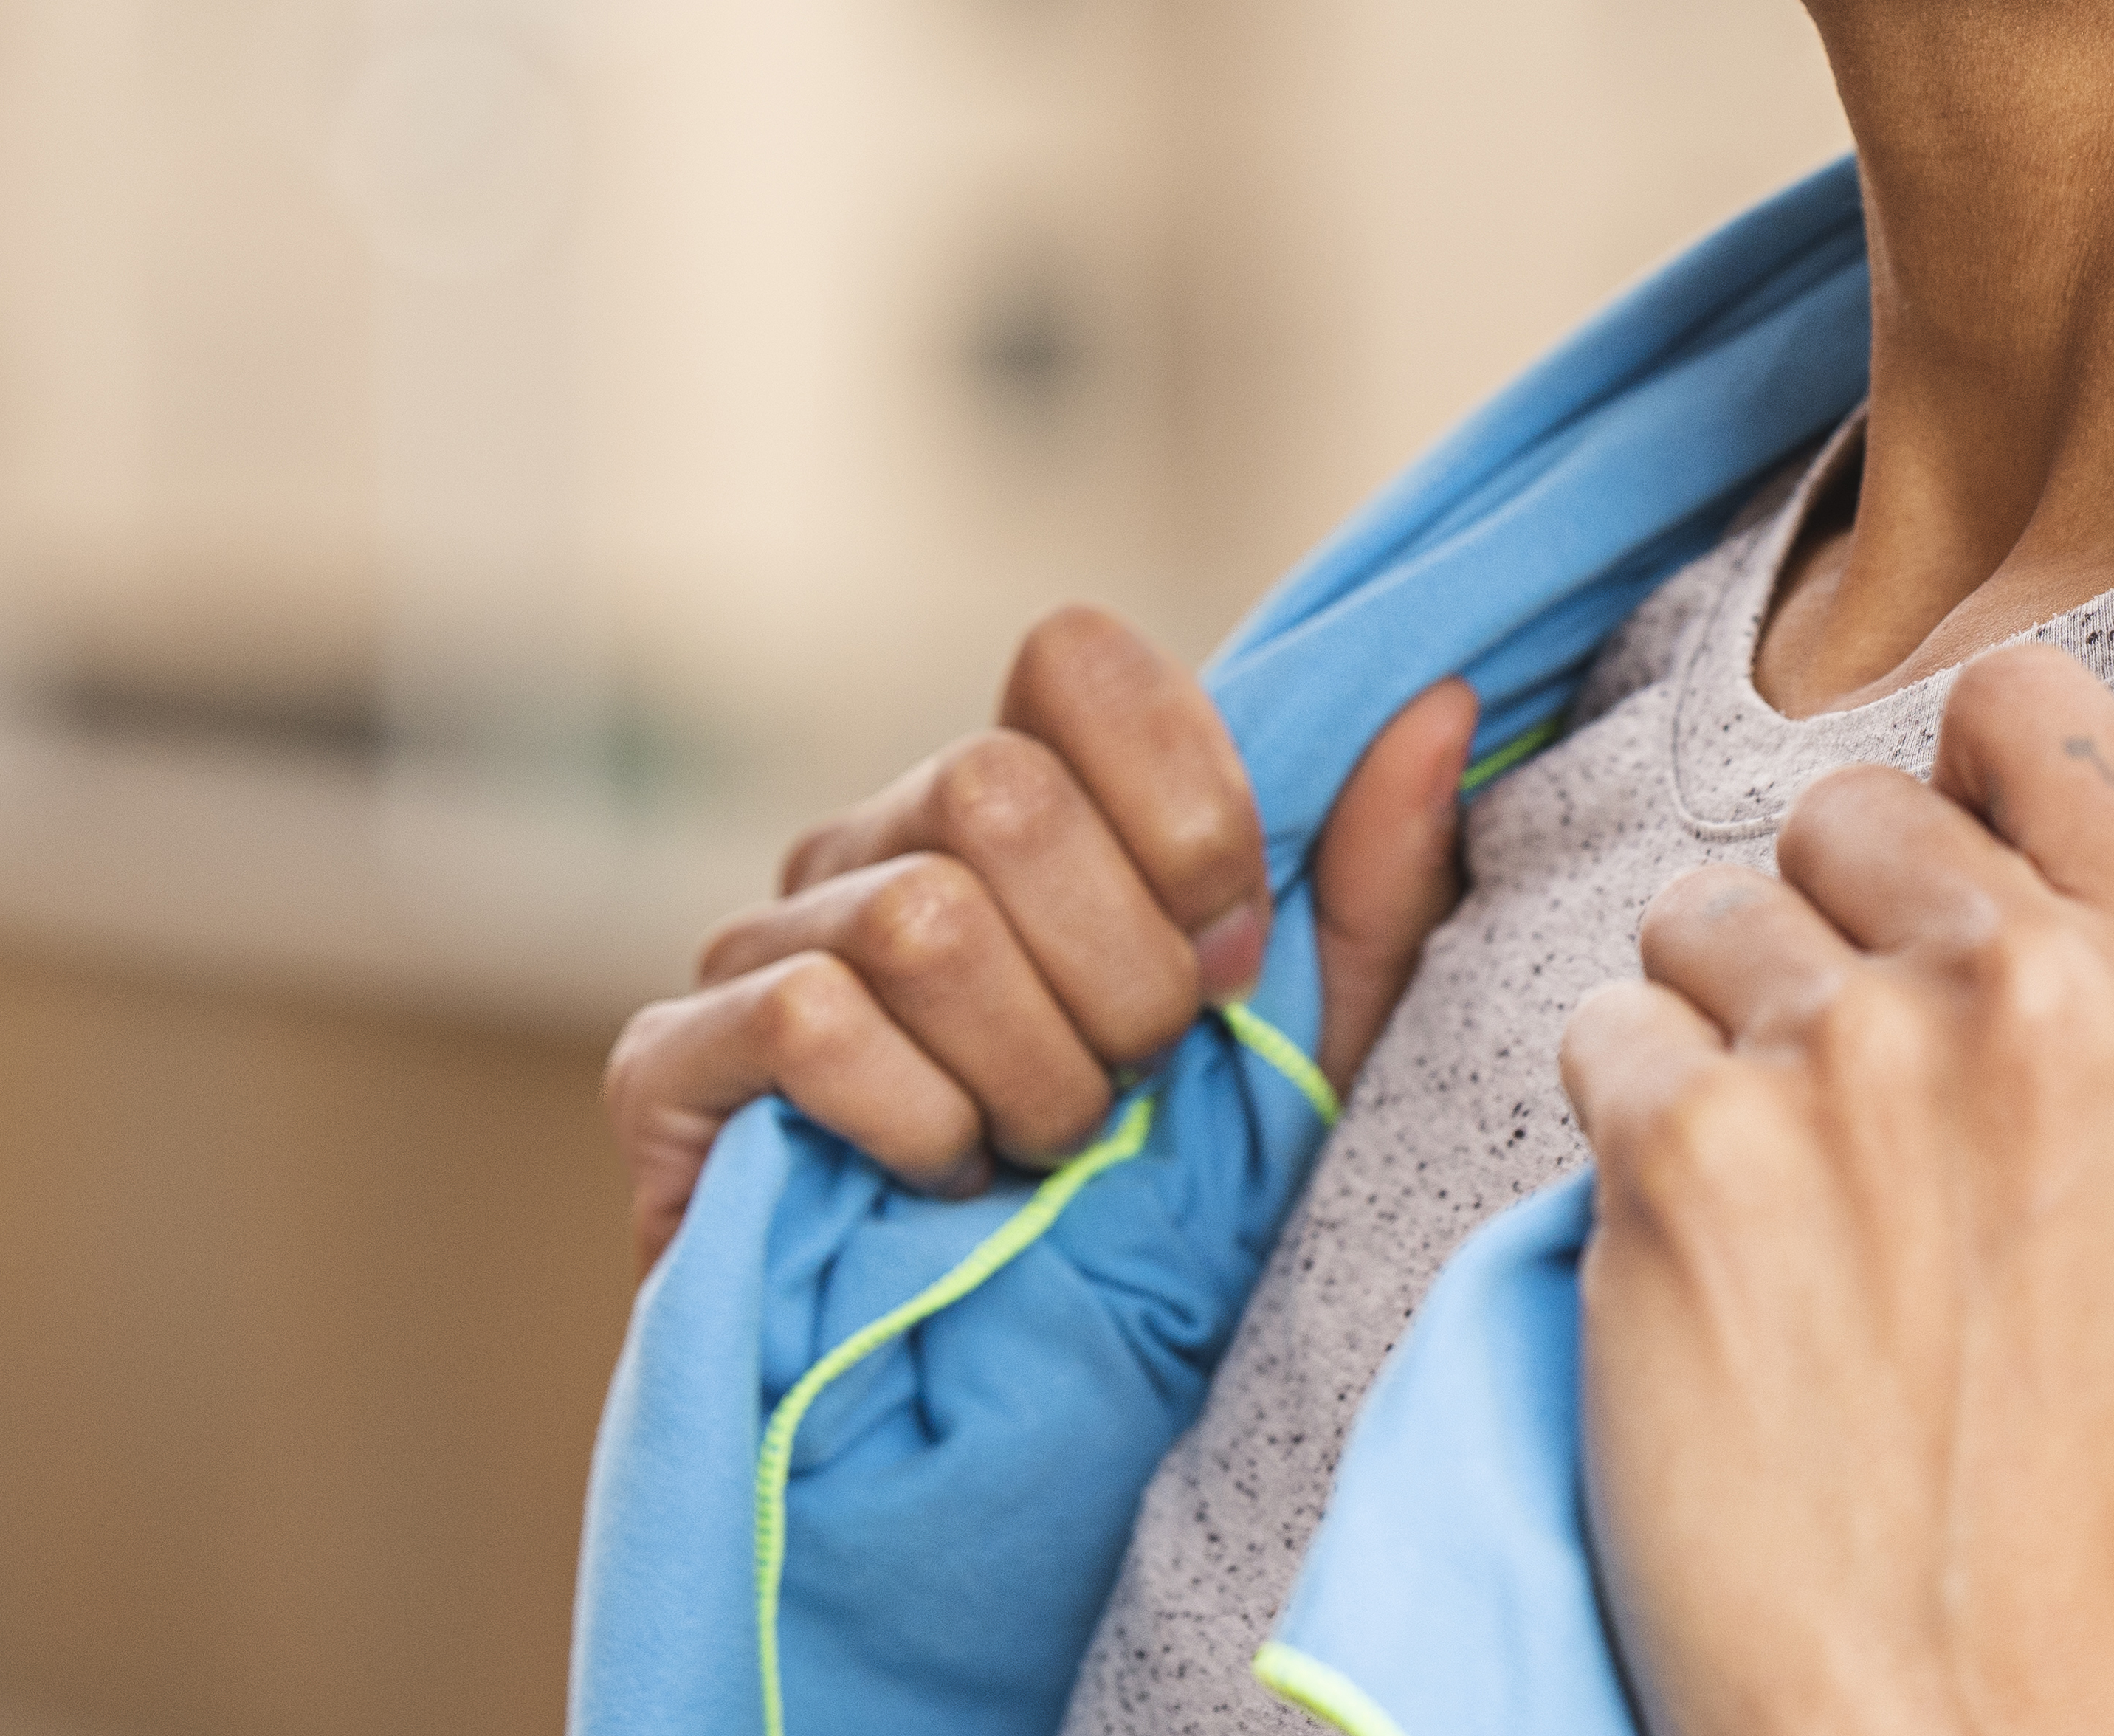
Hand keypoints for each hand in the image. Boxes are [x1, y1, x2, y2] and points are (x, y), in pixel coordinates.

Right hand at [603, 605, 1476, 1261]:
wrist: (983, 1454)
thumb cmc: (1142, 1232)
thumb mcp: (1293, 1069)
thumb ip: (1366, 894)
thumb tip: (1445, 705)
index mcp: (1003, 807)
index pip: (1074, 659)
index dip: (1177, 802)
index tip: (1228, 955)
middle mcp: (860, 842)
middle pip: (996, 784)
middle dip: (1117, 973)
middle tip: (1133, 1092)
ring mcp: (749, 944)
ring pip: (921, 916)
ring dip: (1029, 1073)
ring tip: (1042, 1156)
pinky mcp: (668, 1066)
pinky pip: (812, 1020)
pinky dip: (918, 1126)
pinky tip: (941, 1189)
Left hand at [1559, 640, 2113, 1735]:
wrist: (1957, 1696)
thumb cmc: (2088, 1474)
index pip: (2033, 706)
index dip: (1964, 769)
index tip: (1943, 857)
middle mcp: (2034, 988)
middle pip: (1841, 808)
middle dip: (1818, 928)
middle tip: (1847, 1106)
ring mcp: (1852, 1056)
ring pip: (1698, 912)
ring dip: (1709, 1031)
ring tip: (1781, 1204)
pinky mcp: (1686, 1144)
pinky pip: (1601, 1030)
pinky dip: (1625, 1133)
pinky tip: (1699, 1258)